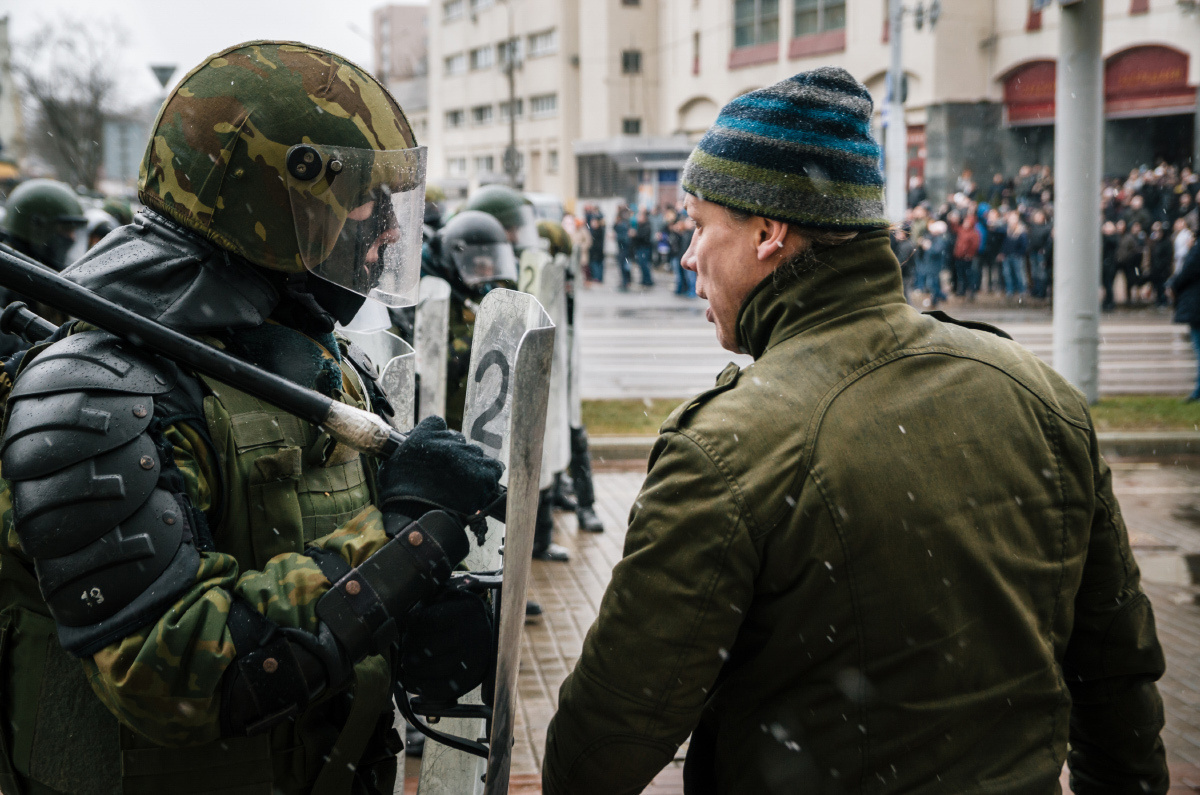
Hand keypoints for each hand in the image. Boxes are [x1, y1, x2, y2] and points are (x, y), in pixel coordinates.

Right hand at [377, 416, 503, 518]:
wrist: (415, 515)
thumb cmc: (400, 493)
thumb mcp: (392, 463)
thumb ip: (407, 450)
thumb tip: (412, 448)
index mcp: (426, 434)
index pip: (438, 425)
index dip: (438, 440)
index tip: (436, 453)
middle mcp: (449, 441)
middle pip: (459, 441)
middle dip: (455, 456)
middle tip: (448, 475)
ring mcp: (467, 456)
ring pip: (476, 453)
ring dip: (471, 466)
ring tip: (461, 485)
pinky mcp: (482, 474)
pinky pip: (493, 468)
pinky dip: (487, 476)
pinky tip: (478, 486)